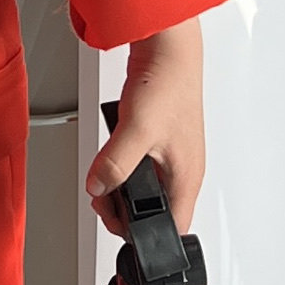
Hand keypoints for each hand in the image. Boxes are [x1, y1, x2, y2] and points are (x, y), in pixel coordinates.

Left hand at [86, 21, 205, 236]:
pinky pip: (138, 164)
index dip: (145, 235)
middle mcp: (182, 169)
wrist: (168, 49)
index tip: (114, 218)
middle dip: (124, 208)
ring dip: (120, 185)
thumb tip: (98, 186)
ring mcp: (170, 154)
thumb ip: (115, 164)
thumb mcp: (137, 130)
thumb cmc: (168, 84)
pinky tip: (112, 151)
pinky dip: (121, 163)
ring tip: (103, 174)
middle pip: (154, 211)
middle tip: (101, 194)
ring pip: (144, 188)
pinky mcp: (158, 138)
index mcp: (187, 177)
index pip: (174, 227)